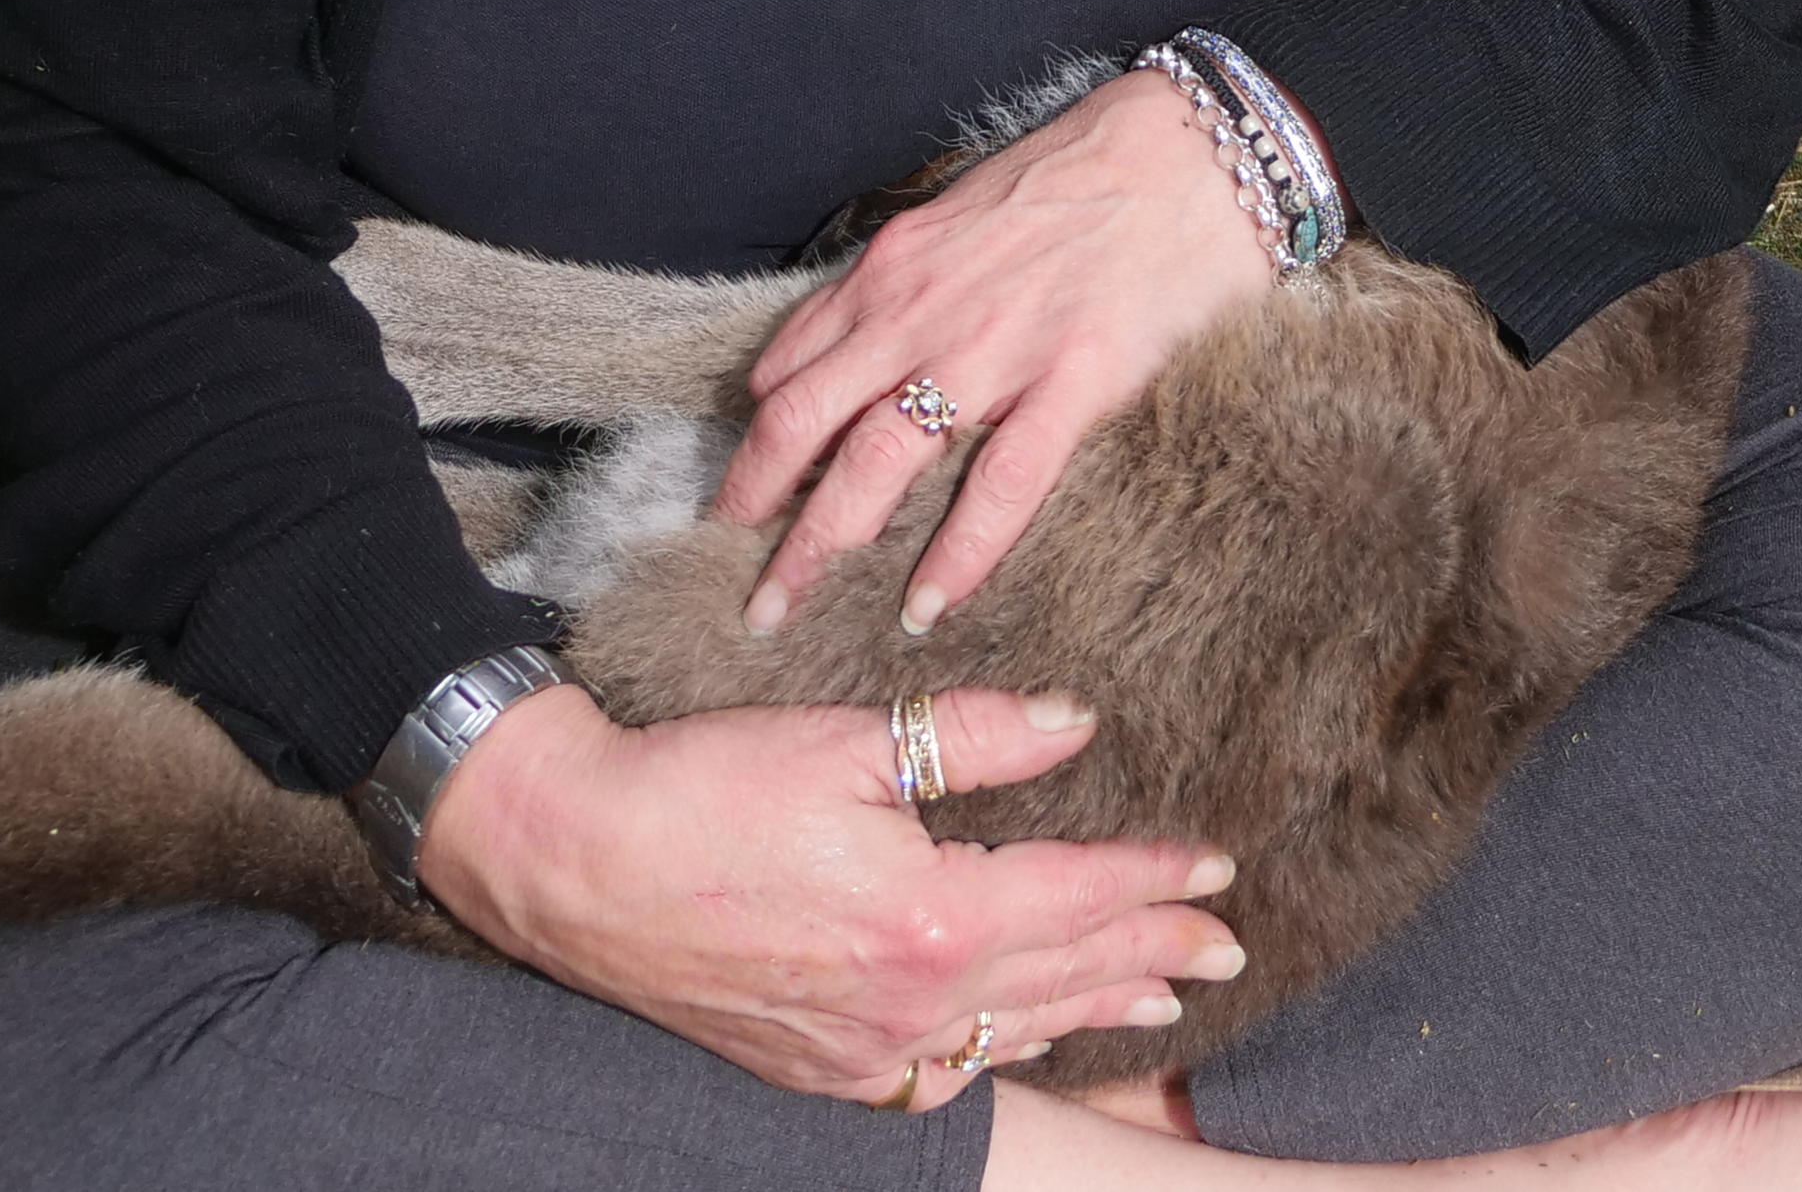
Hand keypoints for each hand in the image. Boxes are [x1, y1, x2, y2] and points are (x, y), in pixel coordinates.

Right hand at [416, 678, 1242, 1102]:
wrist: (576, 866)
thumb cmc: (704, 789)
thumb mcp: (849, 741)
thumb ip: (975, 736)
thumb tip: (1076, 723)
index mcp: (928, 918)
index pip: (1076, 897)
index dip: (1153, 881)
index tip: (1216, 869)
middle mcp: (908, 1005)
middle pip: (1062, 976)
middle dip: (1151, 956)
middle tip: (1226, 946)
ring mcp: (861, 1051)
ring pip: (1010, 1034)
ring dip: (1091, 1011)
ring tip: (1160, 998)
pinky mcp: (816, 1069)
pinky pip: (940, 1077)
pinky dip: (1001, 1053)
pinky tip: (1025, 1039)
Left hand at [720, 65, 1273, 634]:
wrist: (1194, 146)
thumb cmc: (1088, 171)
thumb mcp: (966, 210)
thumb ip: (913, 278)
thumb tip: (871, 335)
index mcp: (895, 267)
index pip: (792, 367)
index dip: (759, 440)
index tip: (748, 495)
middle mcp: (922, 310)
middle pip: (804, 424)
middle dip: (756, 508)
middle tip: (741, 581)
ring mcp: (995, 348)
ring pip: (875, 462)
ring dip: (821, 545)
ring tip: (787, 608)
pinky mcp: (1075, 380)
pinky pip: (1000, 485)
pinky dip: (957, 554)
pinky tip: (928, 605)